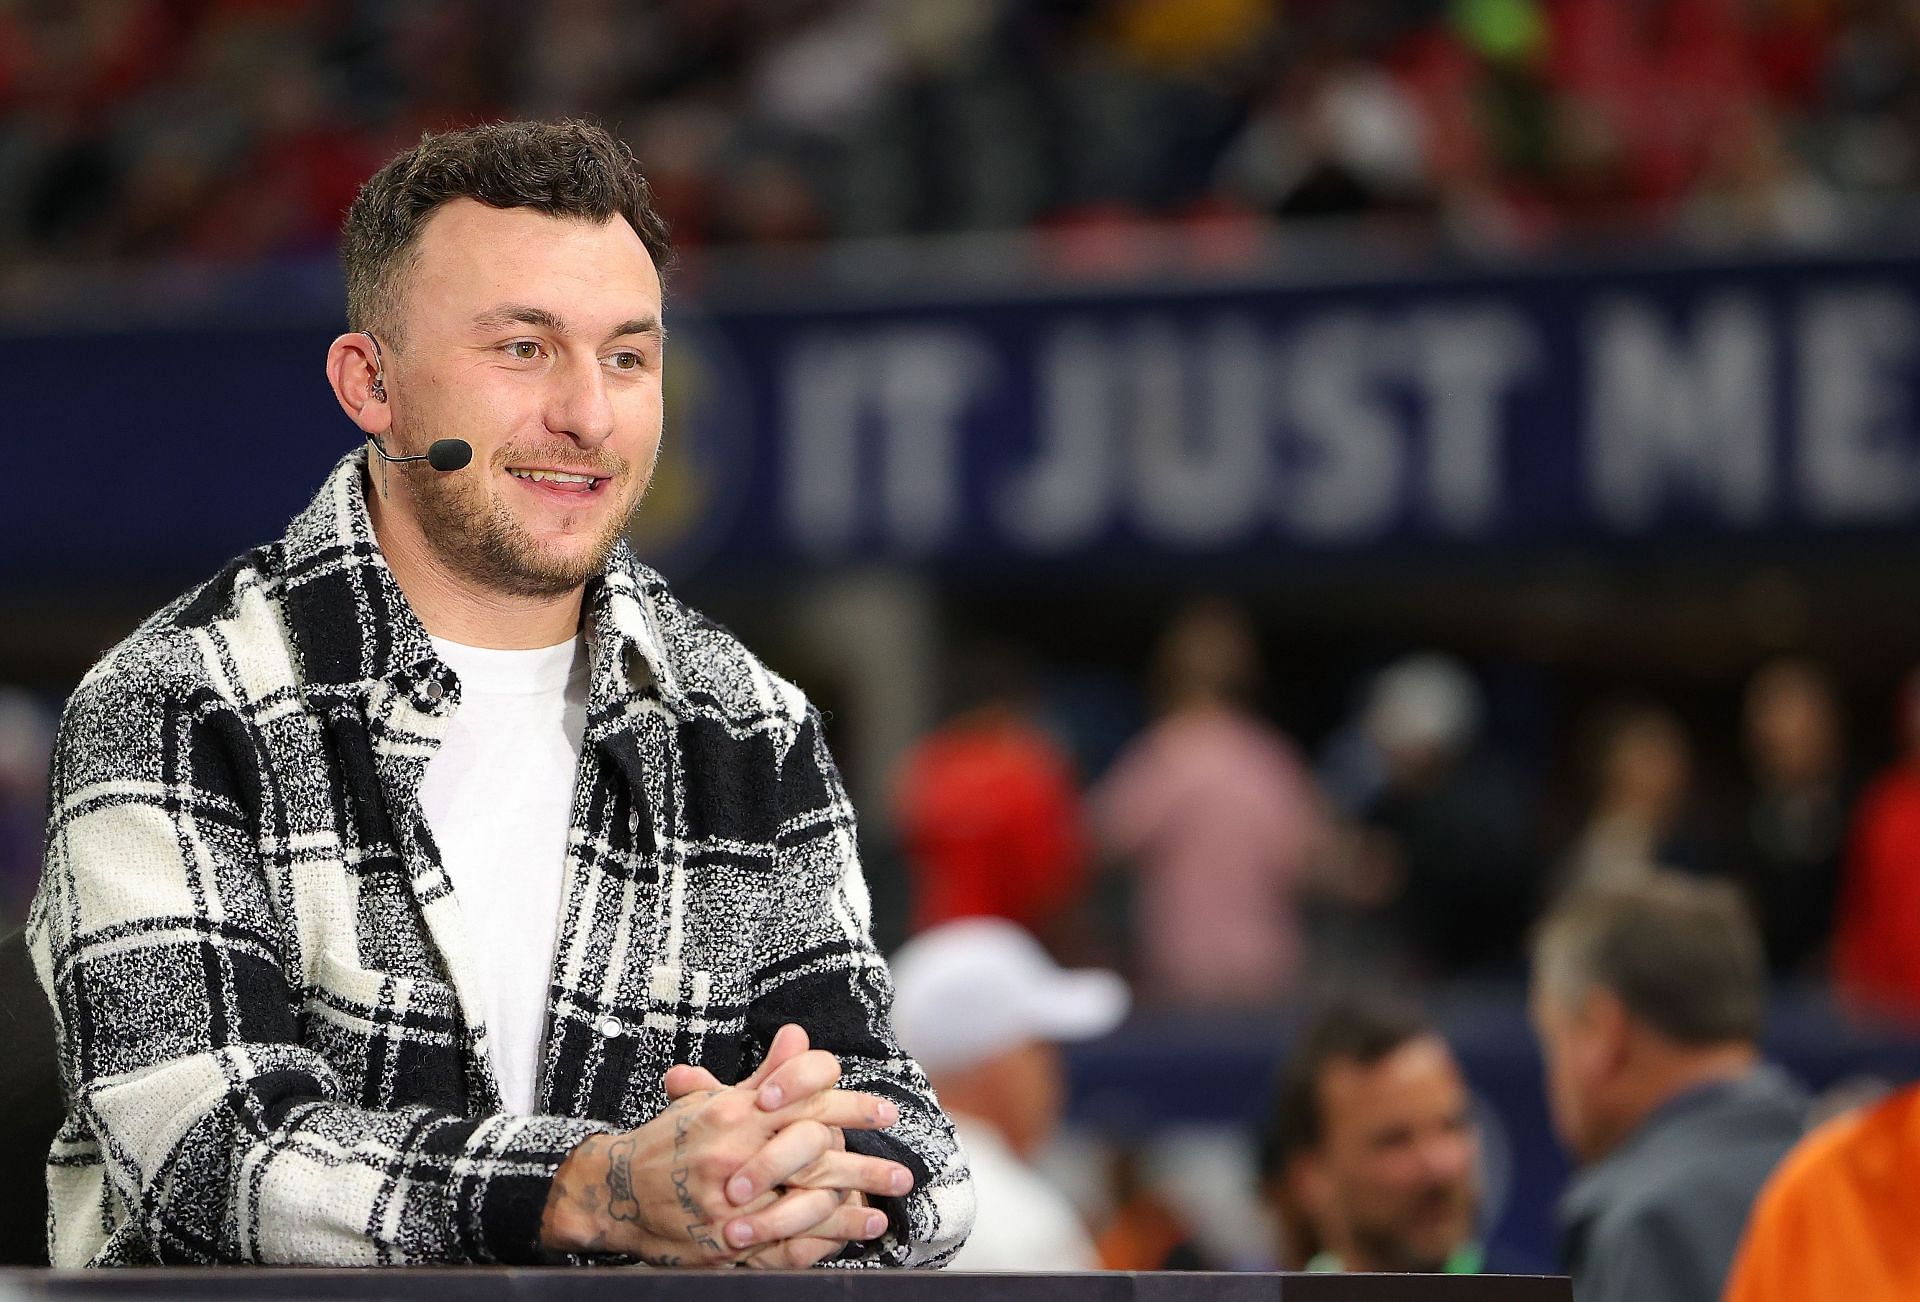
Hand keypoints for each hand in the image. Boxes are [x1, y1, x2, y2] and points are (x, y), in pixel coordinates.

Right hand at [538, 1049, 900, 1266]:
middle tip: (904, 1169)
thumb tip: (799, 1035)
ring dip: (852, 1209)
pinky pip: (784, 1246)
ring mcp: (729, 1206)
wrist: (616, 1193)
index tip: (887, 1112)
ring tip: (887, 1206)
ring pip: (804, 1205)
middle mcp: (733, 1157)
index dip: (850, 1106)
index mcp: (734, 1116)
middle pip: (813, 1157)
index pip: (803, 1102)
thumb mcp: (715, 1100)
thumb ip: (766, 1075)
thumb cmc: (672, 1141)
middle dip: (864, 1164)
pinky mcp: (725, 1245)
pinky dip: (824, 1241)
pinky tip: (853, 1234)